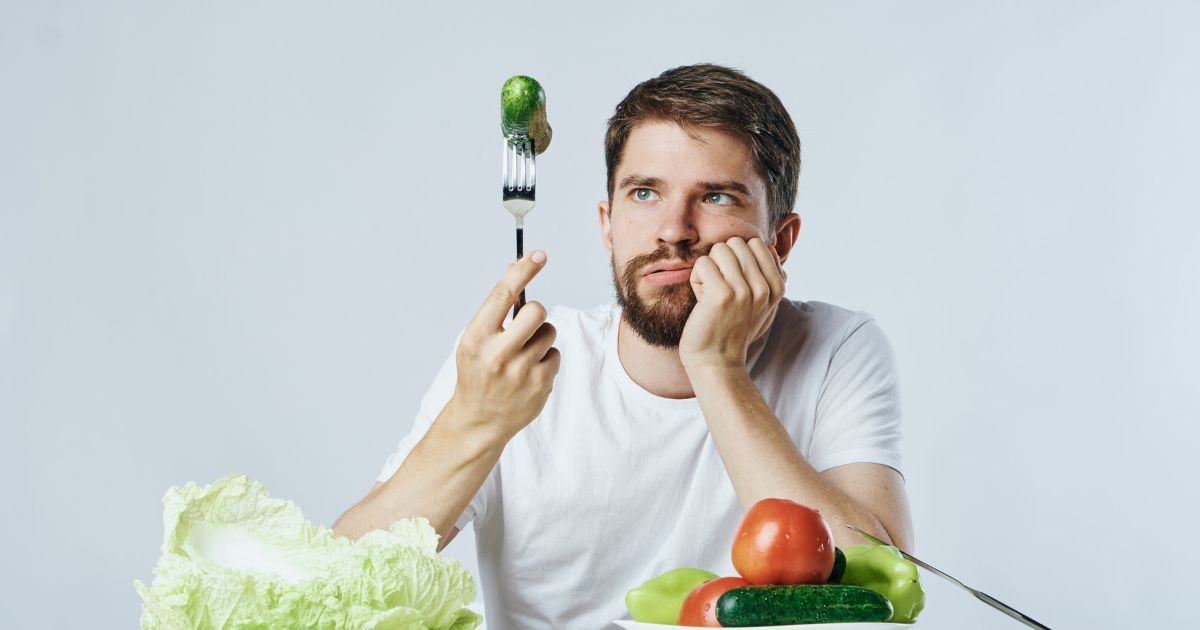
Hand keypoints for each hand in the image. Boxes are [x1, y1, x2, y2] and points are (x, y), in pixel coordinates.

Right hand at [449, 251, 560, 441]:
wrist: (479, 419)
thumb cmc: (477, 372)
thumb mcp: (475, 340)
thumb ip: (495, 309)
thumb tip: (514, 268)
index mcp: (477, 338)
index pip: (502, 295)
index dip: (523, 271)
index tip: (539, 255)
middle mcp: (498, 354)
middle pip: (536, 311)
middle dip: (535, 312)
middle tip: (526, 323)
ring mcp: (521, 371)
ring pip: (549, 332)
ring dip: (540, 337)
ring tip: (523, 354)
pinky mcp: (541, 384)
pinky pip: (555, 354)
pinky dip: (546, 359)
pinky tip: (529, 372)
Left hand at [678, 237, 786, 370]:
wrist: (716, 362)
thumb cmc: (733, 330)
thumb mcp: (762, 304)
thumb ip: (769, 276)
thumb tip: (770, 246)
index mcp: (777, 286)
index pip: (755, 243)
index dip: (737, 258)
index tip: (734, 284)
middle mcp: (764, 287)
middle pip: (736, 243)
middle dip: (722, 261)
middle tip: (720, 289)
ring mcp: (744, 290)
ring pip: (719, 249)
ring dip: (709, 269)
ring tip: (711, 294)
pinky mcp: (722, 295)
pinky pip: (703, 263)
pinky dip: (697, 279)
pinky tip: (702, 300)